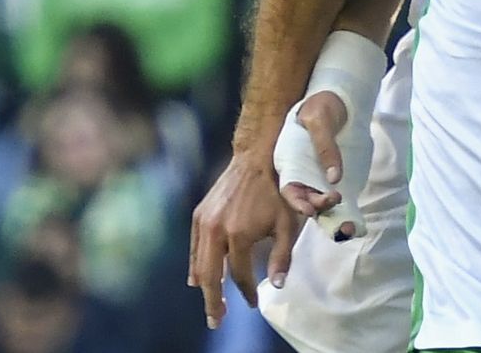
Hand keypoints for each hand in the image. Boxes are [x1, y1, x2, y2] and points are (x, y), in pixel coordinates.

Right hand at [188, 151, 298, 329]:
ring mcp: (204, 222)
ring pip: (199, 264)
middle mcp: (216, 231)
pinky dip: (195, 266)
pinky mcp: (199, 215)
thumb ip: (281, 255)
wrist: (255, 159)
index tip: (252, 303)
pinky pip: (193, 248)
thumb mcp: (287, 223)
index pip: (239, 274)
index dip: (246, 291)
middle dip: (214, 301)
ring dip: (204, 287)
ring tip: (211, 305)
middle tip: (217, 321)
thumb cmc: (276, 191)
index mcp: (239, 234)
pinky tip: (197, 280)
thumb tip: (277, 285)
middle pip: (211, 276)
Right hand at [275, 91, 362, 239]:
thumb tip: (334, 177)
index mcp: (291, 164)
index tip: (310, 209)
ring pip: (323, 204)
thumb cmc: (321, 105)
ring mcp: (321, 179)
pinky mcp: (338, 178)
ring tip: (349, 227)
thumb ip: (325, 146)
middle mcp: (304, 176)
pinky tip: (356, 223)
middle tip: (337, 203)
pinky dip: (347, 212)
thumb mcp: (319, 120)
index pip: (290, 189)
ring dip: (335, 217)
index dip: (298, 202)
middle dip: (320, 210)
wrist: (337, 98)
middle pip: (308, 201)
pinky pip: (340, 197)